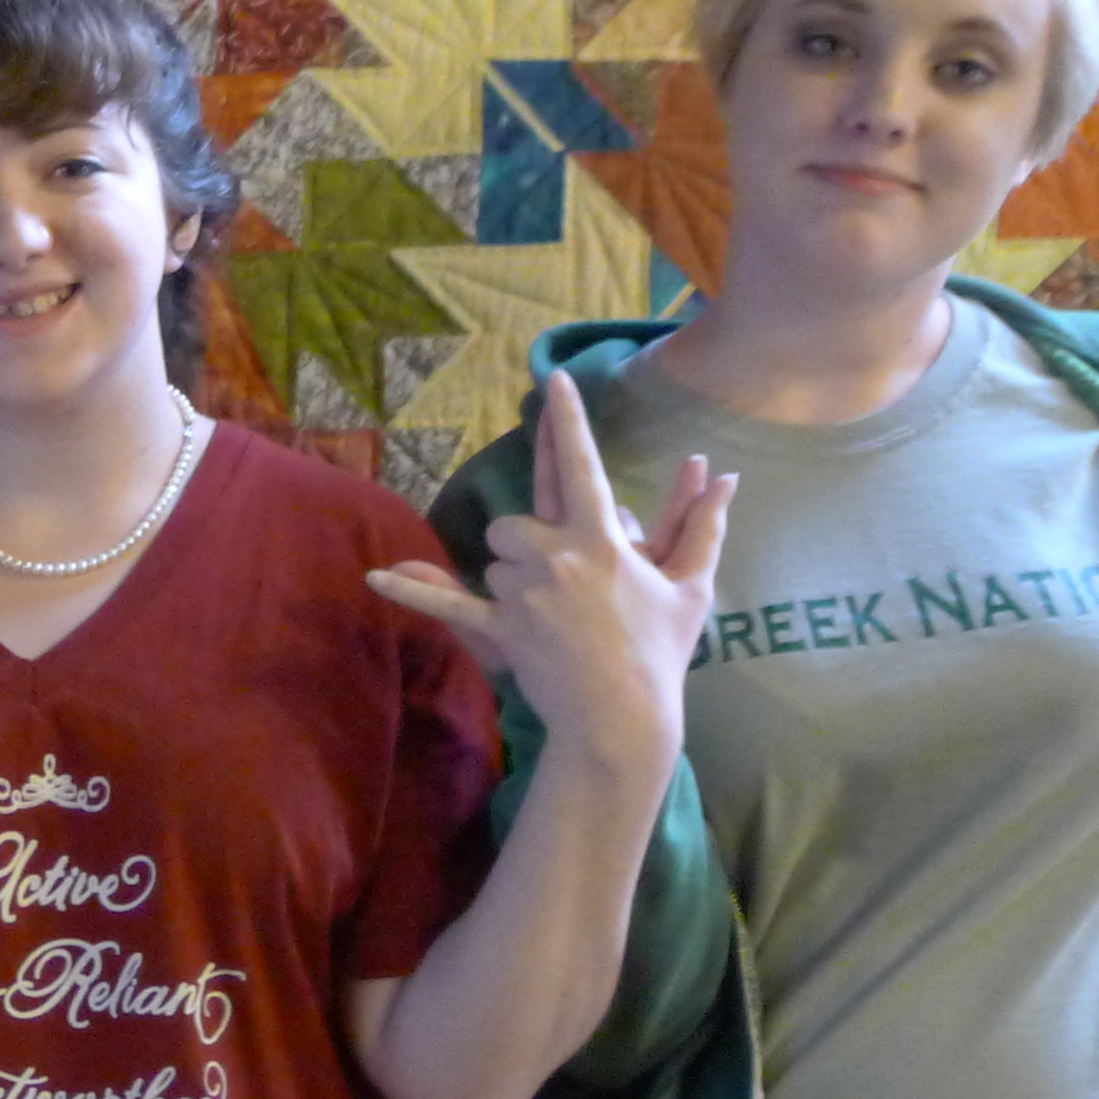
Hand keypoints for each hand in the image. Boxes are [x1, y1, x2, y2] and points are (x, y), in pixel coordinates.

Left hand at [367, 370, 735, 769]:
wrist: (622, 718)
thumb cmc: (661, 650)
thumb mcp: (690, 585)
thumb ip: (702, 523)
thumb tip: (724, 473)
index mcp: (600, 539)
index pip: (581, 465)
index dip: (567, 420)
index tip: (551, 380)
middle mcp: (555, 557)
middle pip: (517, 522)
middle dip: (532, 539)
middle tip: (566, 578)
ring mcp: (521, 593)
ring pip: (496, 559)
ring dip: (514, 575)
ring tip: (552, 615)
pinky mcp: (498, 627)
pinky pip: (446, 603)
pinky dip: (411, 591)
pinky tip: (374, 577)